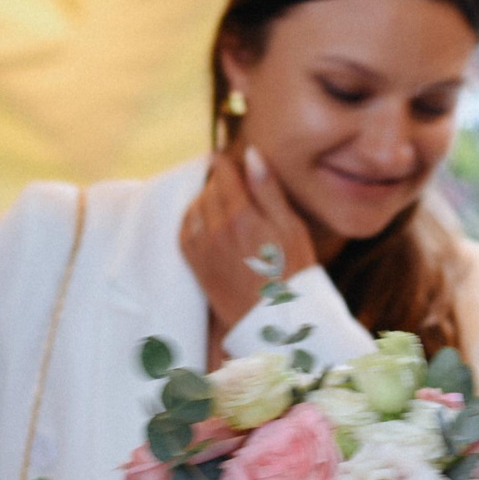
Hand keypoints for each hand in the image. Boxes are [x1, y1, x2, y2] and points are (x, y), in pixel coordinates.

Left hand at [179, 148, 317, 340]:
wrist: (278, 324)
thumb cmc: (294, 274)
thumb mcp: (291, 227)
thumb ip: (269, 190)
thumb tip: (252, 155)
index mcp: (242, 215)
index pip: (224, 174)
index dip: (225, 162)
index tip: (225, 156)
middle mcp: (216, 230)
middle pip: (208, 189)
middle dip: (218, 180)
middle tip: (229, 178)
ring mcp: (203, 249)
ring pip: (194, 208)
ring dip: (205, 198)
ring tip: (220, 199)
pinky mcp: (197, 267)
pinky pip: (184, 232)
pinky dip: (191, 219)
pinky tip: (204, 220)